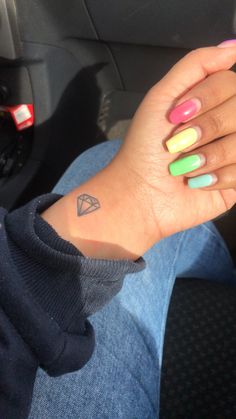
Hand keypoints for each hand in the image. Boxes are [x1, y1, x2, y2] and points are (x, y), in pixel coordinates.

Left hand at [42, 44, 235, 259]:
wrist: (140, 192)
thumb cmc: (145, 147)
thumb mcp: (162, 97)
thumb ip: (196, 66)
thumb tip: (233, 47)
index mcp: (213, 102)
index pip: (231, 84)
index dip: (206, 99)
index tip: (177, 116)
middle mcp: (228, 124)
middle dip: (205, 129)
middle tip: (179, 144)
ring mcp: (234, 152)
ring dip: (208, 156)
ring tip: (185, 167)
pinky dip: (215, 178)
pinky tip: (198, 182)